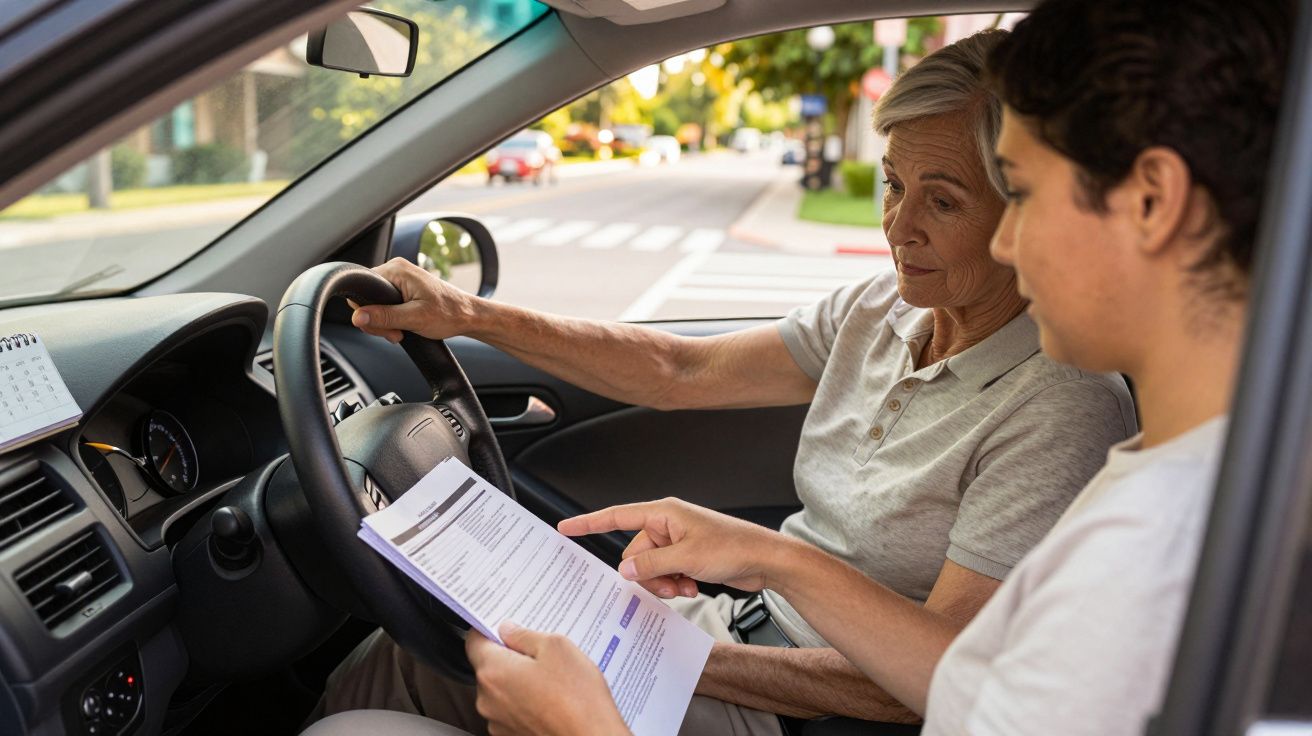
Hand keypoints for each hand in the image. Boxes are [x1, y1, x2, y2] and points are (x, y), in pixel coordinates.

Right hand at [349, 257, 476, 342]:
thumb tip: (357, 316)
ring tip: (401, 332)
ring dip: (385, 323)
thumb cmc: (449, 313)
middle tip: (395, 333)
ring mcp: (400, 280)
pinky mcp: (404, 290)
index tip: (383, 327)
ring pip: (376, 305)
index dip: (367, 312)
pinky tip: (402, 328)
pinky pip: (386, 306)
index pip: (362, 289)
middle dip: (378, 321)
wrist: (469, 316)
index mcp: (396, 270)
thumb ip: (384, 317)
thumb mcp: (414, 318)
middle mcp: (396, 270)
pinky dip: (391, 320)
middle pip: (367, 299)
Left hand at [466, 622, 628, 735]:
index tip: (503, 626)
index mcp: (494, 671)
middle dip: (510, 657)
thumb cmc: (577, 698)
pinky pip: (511, 709)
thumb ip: (525, 635)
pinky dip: (525, 701)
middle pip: (489, 666)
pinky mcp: (510, 735)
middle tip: (539, 653)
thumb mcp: (557, 647)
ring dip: (518, 681)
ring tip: (551, 679)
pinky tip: (550, 698)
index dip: (488, 630)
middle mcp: (488, 699)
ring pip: (501, 689)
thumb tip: (508, 630)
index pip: (473, 641)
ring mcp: (498, 721)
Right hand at [559, 497, 793, 597]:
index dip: (589, 522)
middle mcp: (667, 524)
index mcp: (663, 513)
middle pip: (635, 553)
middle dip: (648, 574)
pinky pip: (666, 573)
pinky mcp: (688, 556)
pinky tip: (692, 587)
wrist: (765, 559)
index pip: (617, 516)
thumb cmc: (733, 547)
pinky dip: (675, 583)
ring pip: (650, 568)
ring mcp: (678, 541)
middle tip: (669, 584)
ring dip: (663, 582)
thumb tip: (625, 569)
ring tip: (685, 585)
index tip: (566, 527)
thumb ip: (651, 563)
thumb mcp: (686, 557)